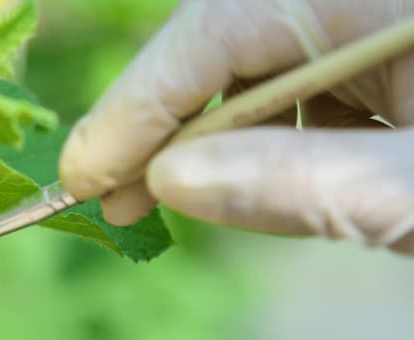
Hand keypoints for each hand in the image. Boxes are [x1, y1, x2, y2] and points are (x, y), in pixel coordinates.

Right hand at [59, 0, 413, 252]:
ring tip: (159, 196)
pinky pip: (287, 86)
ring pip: (247, 65)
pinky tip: (243, 178)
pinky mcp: (372, 59)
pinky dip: (255, 139)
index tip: (82, 177)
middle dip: (160, 124)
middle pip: (221, 42)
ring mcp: (359, 27)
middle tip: (111, 197)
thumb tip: (170, 183)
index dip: (137, 106)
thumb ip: (304, 181)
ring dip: (204, 136)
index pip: (218, 29)